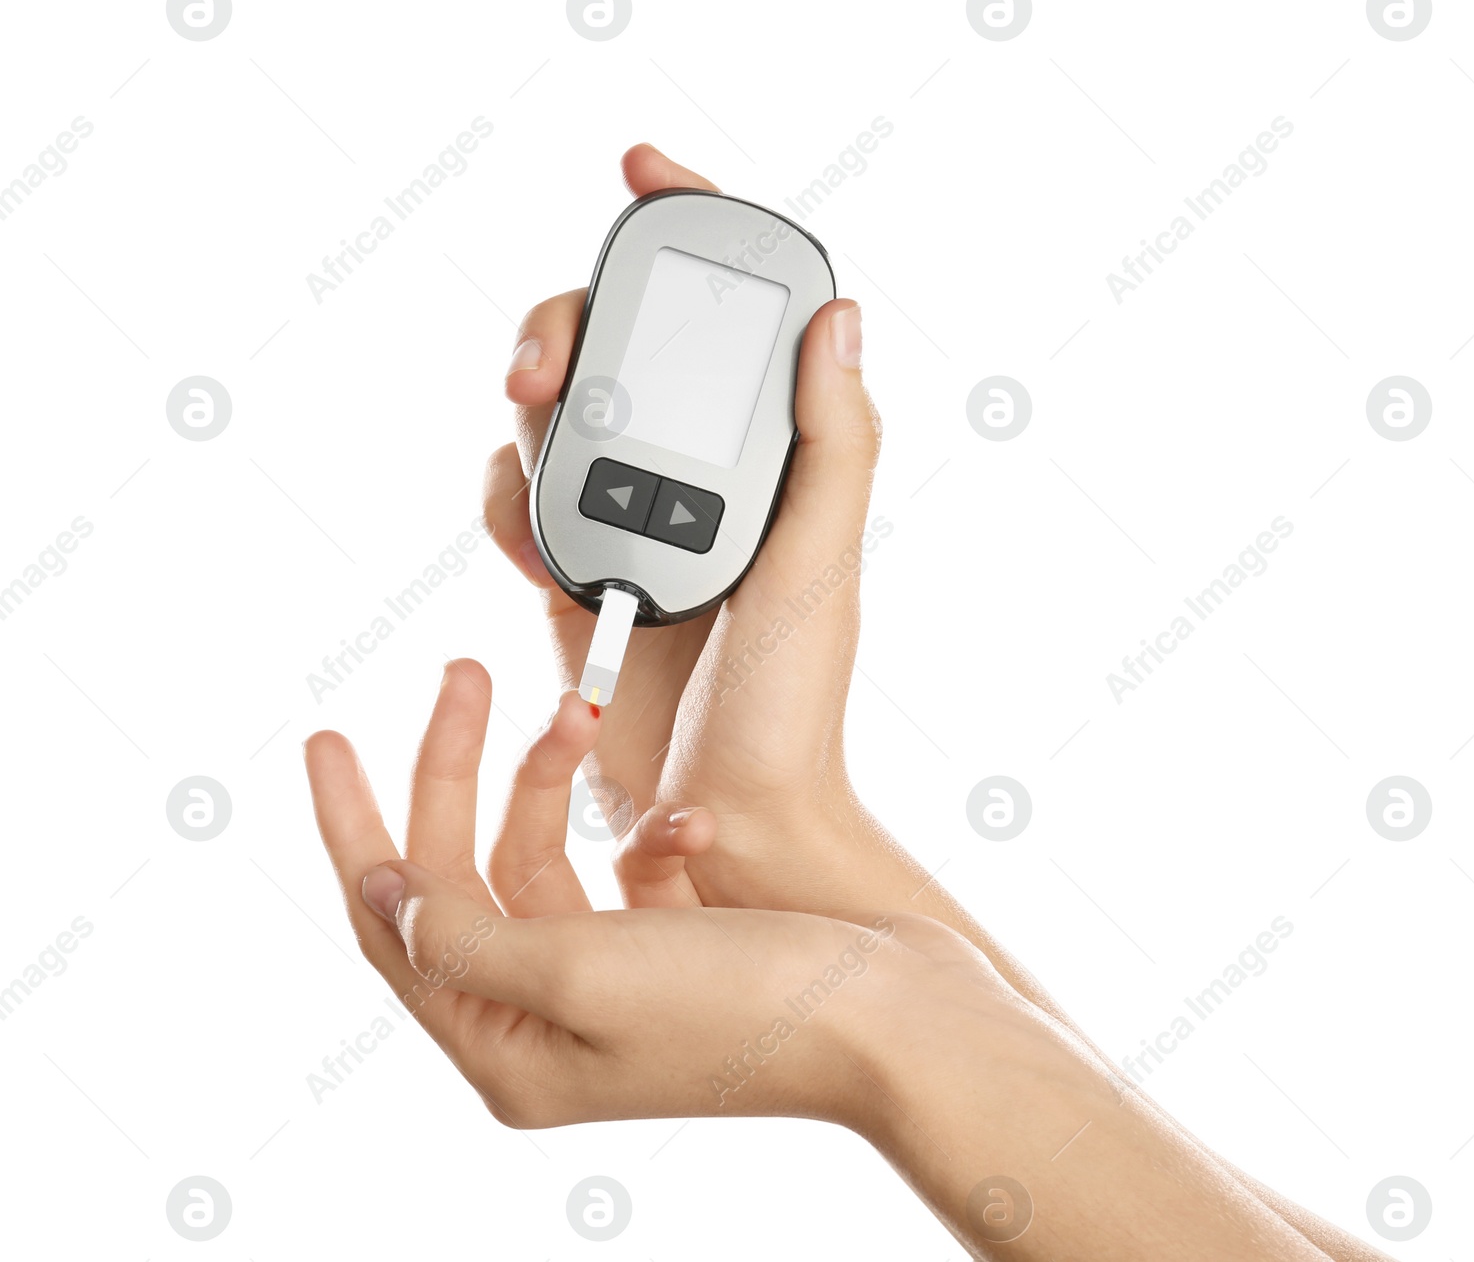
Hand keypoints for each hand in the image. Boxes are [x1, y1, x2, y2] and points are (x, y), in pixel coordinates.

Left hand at [301, 661, 953, 1127]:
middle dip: (457, 771)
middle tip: (461, 675)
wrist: (896, 1016)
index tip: (327, 738)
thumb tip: (384, 897)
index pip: (393, 922)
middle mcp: (547, 1022)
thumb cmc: (750, 1007)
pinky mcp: (666, 947)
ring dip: (555, 781)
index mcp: (508, 1048)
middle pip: (460, 874)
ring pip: (536, 855)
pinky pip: (619, 866)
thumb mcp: (583, 972)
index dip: (353, 826)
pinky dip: (645, 829)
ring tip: (580, 715)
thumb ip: (466, 936)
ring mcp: (608, 984)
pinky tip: (692, 822)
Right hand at [483, 144, 880, 913]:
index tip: (641, 172)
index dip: (687, 225)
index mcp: (772, 449)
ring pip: (552, 411)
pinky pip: (516, 493)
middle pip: (614, 342)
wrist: (722, 815)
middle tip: (537, 375)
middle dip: (563, 330)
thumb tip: (837, 312)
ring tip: (549, 508)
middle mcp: (702, 465)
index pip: (731, 308)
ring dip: (530, 431)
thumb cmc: (791, 701)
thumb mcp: (821, 563)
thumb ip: (833, 441)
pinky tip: (541, 560)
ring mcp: (634, 509)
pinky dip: (509, 507)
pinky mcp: (576, 560)